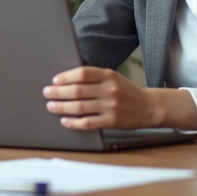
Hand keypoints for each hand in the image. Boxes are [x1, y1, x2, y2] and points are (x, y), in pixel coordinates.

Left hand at [43, 66, 196, 129]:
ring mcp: (111, 106)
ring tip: (51, 106)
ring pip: (80, 107)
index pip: (83, 73)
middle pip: (78, 91)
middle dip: (58, 92)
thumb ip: (94, 77)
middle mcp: (109, 90)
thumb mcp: (113, 77)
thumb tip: (66, 80)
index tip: (55, 80)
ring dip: (62, 107)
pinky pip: (88, 123)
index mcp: (108, 75)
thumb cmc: (126, 90)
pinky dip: (74, 122)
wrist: (149, 106)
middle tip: (47, 93)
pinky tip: (65, 121)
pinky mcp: (112, 121)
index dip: (66, 77)